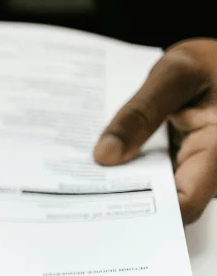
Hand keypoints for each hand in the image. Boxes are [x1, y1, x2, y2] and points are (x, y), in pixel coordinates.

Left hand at [94, 39, 216, 222]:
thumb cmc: (213, 61)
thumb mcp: (176, 73)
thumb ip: (141, 112)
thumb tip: (105, 156)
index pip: (183, 204)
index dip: (144, 214)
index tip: (99, 204)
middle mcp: (212, 169)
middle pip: (165, 204)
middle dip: (122, 200)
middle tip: (73, 193)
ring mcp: (198, 169)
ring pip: (157, 193)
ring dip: (122, 185)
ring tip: (78, 180)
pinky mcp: (185, 163)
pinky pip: (155, 176)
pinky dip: (129, 170)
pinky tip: (100, 164)